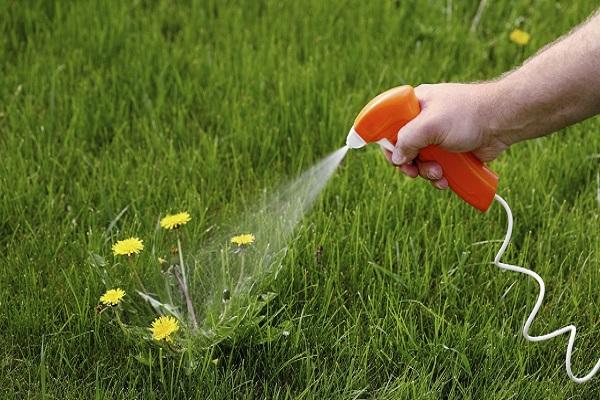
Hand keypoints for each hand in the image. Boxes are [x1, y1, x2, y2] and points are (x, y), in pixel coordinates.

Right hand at [384, 83, 511, 188]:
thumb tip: (397, 158)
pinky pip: (436, 167)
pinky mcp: (451, 150)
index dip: (388, 142)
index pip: (390, 124)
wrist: (502, 122)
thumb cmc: (467, 115)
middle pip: (404, 148)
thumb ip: (407, 140)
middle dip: (409, 163)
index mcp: (415, 105)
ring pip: (420, 161)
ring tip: (438, 173)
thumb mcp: (430, 125)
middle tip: (414, 171)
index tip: (393, 157)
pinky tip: (446, 179)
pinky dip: (439, 176)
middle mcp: (424, 121)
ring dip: (426, 172)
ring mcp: (437, 137)